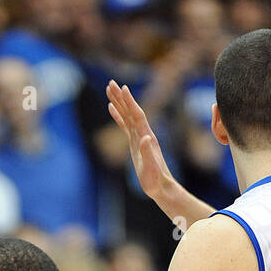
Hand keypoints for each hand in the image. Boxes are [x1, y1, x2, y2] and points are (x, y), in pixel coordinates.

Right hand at [107, 81, 176, 208]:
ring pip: (127, 116)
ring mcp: (139, 138)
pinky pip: (125, 126)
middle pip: (131, 111)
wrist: (161, 188)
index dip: (130, 102)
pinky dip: (118, 116)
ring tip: (109, 90)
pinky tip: (111, 109)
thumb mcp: (151, 168)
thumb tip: (146, 137)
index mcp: (147, 137)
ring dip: (119, 102)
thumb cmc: (156, 181)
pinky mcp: (134, 144)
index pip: (137, 115)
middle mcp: (143, 134)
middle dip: (121, 97)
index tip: (123, 88)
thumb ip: (148, 153)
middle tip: (111, 83)